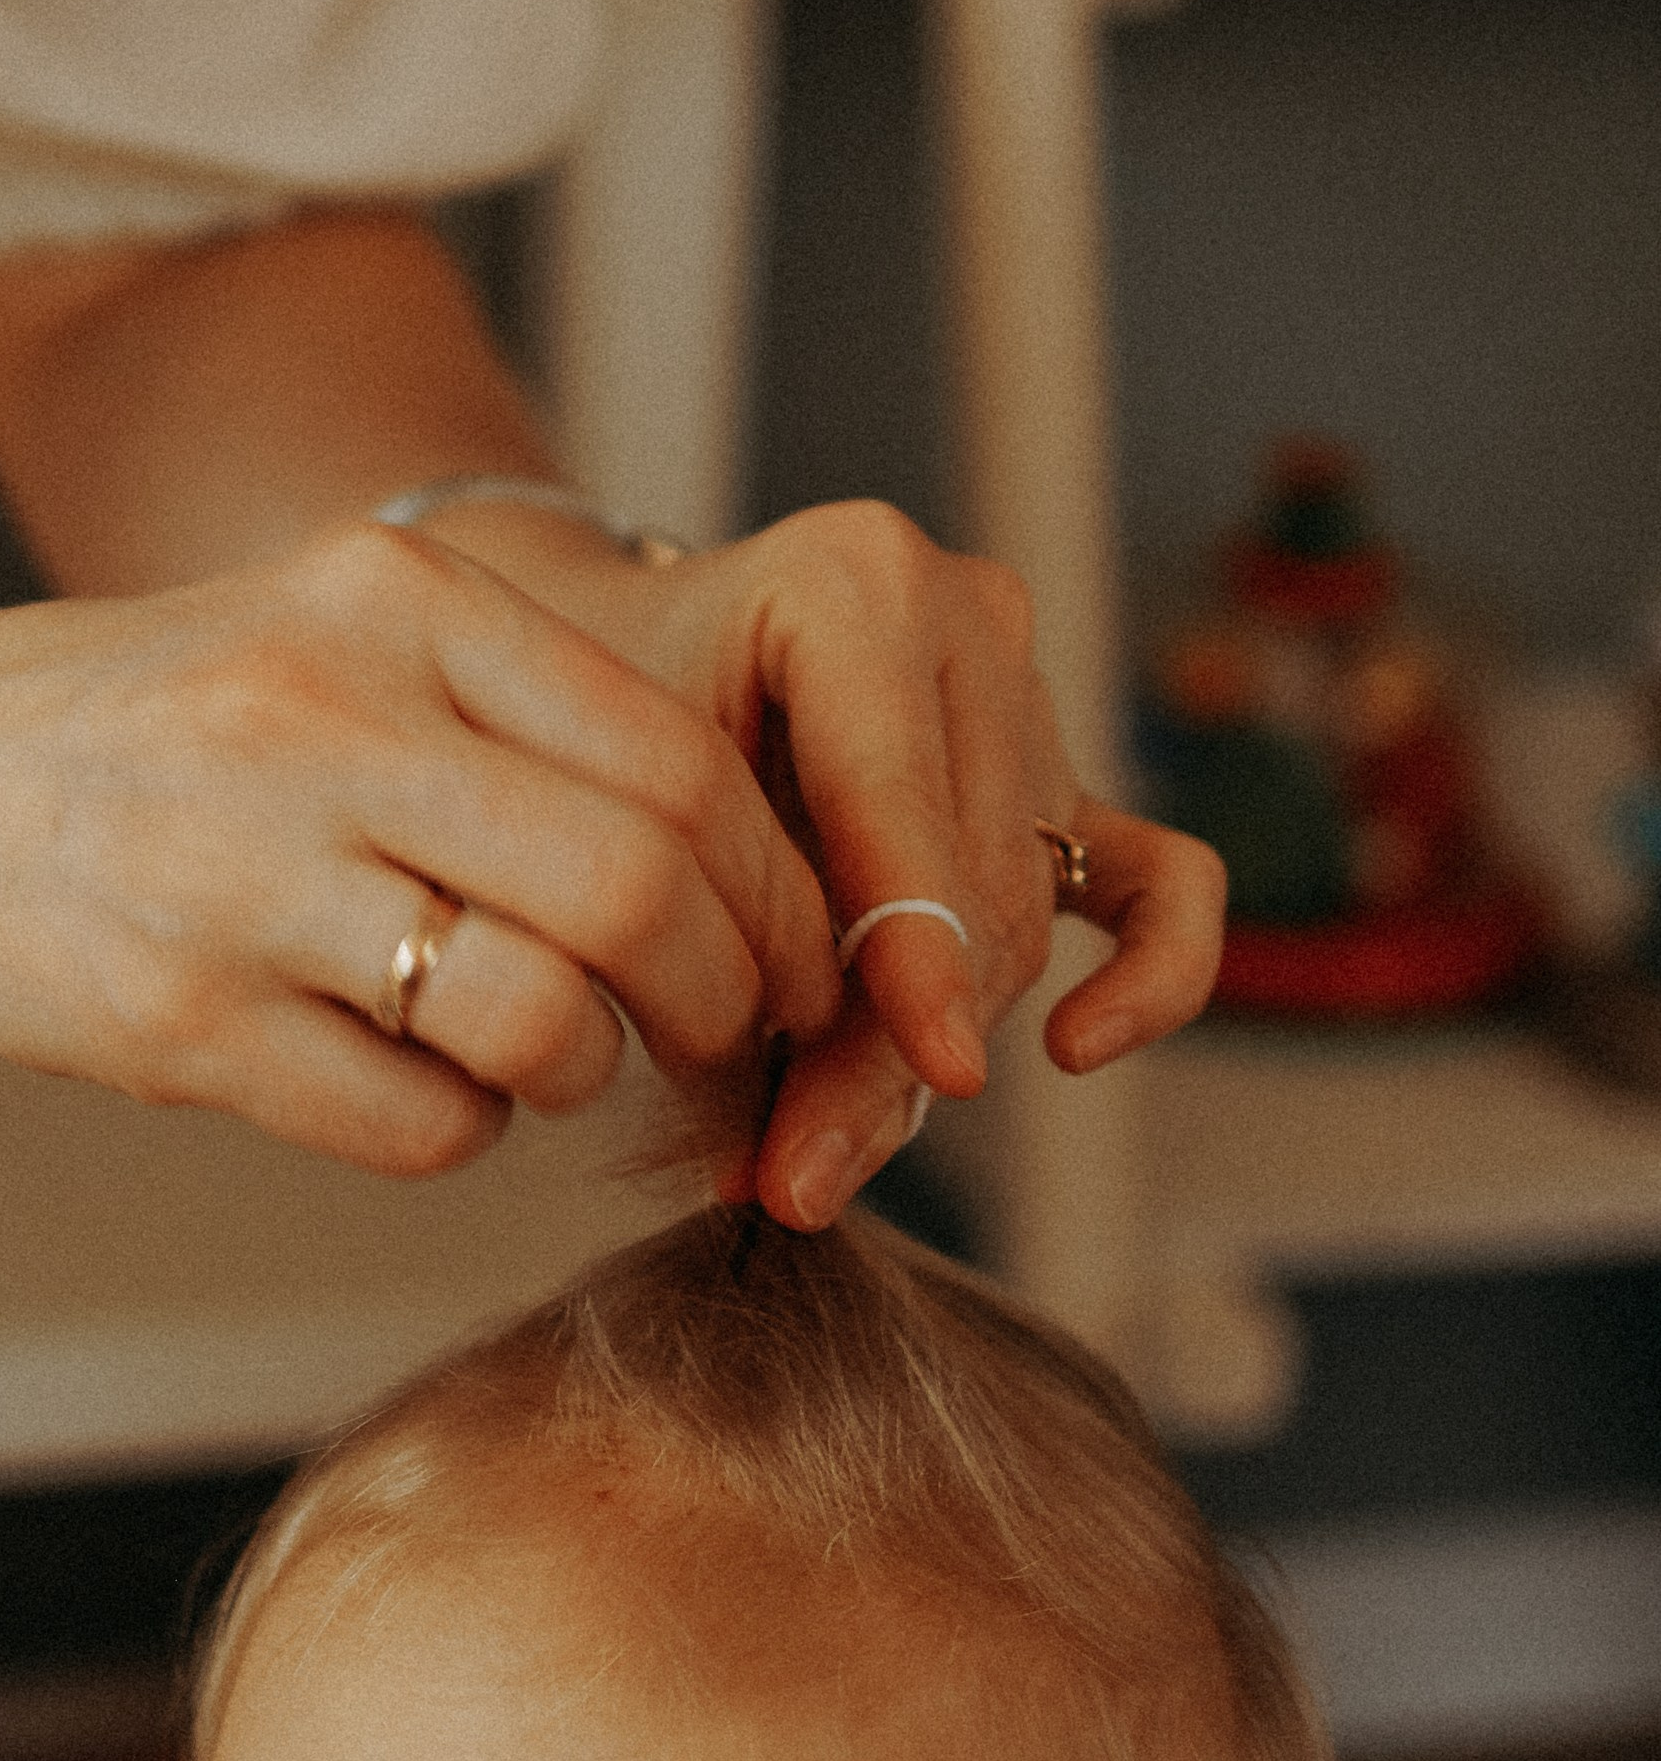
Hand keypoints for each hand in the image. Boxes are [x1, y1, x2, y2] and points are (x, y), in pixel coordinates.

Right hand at [0, 524, 844, 1179]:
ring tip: (548, 1054)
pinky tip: (415, 1081)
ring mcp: (239, 876)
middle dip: (725, 995)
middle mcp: (318, 720)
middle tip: (725, 1032)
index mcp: (389, 603)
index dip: (777, 888)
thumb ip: (517, 710)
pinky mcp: (178, 1023)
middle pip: (640, 893)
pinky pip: (422, 1125)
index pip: (676, 760)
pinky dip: (462, 1129)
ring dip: (586, 1071)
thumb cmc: (150, 729)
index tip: (796, 951)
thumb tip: (745, 850)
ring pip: (544, 1023)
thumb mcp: (328, 635)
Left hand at [456, 499, 1226, 1227]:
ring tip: (813, 1148)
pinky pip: (1161, 883)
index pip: (900, 800)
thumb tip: (795, 1181)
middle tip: (793, 1172)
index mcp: (853, 579)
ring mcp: (1029, 697)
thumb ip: (722, 971)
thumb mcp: (628, 821)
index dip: (911, 954)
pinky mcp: (1065, 781)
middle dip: (888, 1047)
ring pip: (1021, 920)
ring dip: (930, 1045)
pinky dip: (1148, 973)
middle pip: (967, 883)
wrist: (619, 665)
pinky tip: (1080, 1045)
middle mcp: (967, 619)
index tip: (936, 1074)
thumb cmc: (600, 731)